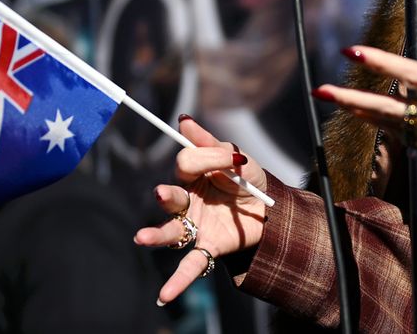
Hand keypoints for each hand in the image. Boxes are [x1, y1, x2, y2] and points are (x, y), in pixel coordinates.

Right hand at [134, 117, 269, 304]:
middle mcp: (189, 201)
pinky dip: (177, 281)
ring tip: (142, 238)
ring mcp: (196, 226)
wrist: (274, 210)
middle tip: (162, 194)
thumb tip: (183, 120)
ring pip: (172, 231)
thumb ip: (211, 144)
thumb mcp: (238, 159)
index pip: (186, 164)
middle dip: (166, 196)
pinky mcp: (209, 247)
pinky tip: (164, 295)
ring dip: (157, 235)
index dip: (204, 160)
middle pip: (171, 198)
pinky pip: (191, 265)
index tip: (229, 160)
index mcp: (194, 176)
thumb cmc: (249, 180)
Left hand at [315, 0, 416, 217]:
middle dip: (355, 101)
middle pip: (393, 112)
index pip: (416, 78)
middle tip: (319, 91)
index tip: (352, 52)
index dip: (382, 63)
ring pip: (399, 129)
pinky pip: (415, 141)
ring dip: (369, 115)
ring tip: (339, 104)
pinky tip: (379, 122)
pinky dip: (394, 130)